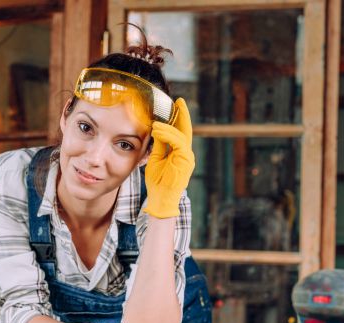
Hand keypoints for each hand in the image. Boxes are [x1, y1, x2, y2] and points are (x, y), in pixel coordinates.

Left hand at [143, 98, 194, 218]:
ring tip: (156, 123)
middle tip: (179, 101)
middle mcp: (186, 153)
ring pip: (180, 135)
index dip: (178, 119)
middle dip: (183, 114)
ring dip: (168, 126)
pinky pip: (177, 142)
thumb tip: (157, 130)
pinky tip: (158, 130)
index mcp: (180, 153)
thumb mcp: (156, 159)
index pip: (180, 132)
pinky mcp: (185, 160)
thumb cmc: (157, 182)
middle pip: (186, 130)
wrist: (161, 199)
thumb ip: (159, 145)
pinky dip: (167, 135)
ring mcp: (187, 157)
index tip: (175, 106)